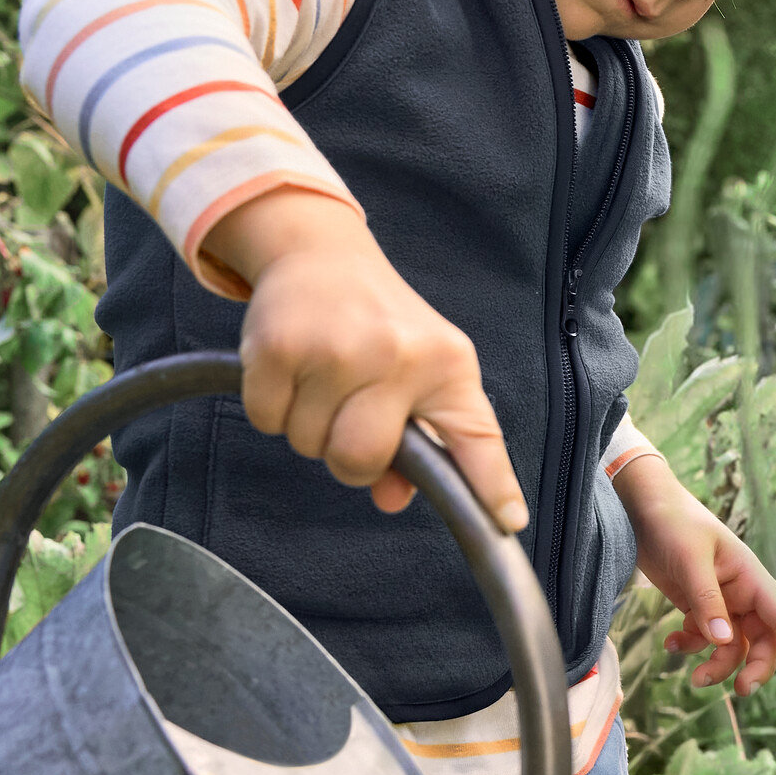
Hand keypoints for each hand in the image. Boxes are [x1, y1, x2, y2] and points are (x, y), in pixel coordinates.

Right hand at [208, 187, 527, 529]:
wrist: (322, 254)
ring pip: (308, 444)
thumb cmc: (380, 325)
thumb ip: (421, 442)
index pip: (476, 437)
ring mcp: (336, 349)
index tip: (509, 521)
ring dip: (307, 426)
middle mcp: (398, 355)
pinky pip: (266, 420)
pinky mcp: (279, 346)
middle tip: (348, 417)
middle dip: (347, 457)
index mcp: (448, 366)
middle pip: (358, 461)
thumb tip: (392, 498)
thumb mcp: (421, 372)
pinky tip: (292, 369)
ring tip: (322, 379)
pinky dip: (271, 407)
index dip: (492, 486)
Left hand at [616, 453, 775, 692]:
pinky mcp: (696, 606)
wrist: (642, 507)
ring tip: (693, 679)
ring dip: (718, 665)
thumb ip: (707, 601)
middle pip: (762, 640)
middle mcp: (741, 592)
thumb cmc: (673, 523)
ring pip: (732, 646)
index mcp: (750, 576)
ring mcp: (719, 601)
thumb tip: (725, 642)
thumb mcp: (690, 559)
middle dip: (755, 667)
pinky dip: (690, 648)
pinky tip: (670, 644)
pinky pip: (704, 638)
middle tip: (740, 690)